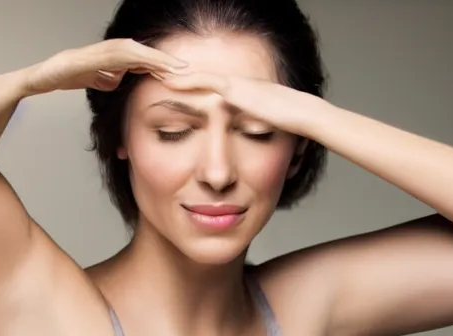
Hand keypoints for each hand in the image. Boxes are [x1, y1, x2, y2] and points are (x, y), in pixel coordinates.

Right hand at [23, 38, 189, 95]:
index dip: (165, 67)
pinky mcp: (99, 54)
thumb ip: (117, 78)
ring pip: (139, 52)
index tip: (182, 75)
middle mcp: (116, 50)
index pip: (146, 61)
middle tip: (188, 70)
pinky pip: (123, 56)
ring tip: (177, 68)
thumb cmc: (75, 75)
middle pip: (147, 55)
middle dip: (168, 62)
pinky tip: (153, 65)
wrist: (49, 74)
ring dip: (158, 59)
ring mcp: (107, 50)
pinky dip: (140, 60)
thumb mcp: (104, 81)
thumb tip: (125, 82)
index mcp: (119, 57)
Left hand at [162, 71, 321, 138]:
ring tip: (153, 71)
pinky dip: (185, 79)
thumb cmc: (288, 124)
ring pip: (196, 76)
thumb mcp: (262, 127)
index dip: (188, 87)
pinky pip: (203, 81)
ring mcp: (233, 84)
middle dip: (176, 75)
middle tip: (154, 72)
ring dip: (175, 73)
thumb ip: (248, 130)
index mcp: (239, 94)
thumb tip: (241, 146)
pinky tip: (167, 79)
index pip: (207, 88)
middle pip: (198, 78)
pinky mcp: (234, 88)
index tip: (171, 89)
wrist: (300, 114)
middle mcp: (234, 85)